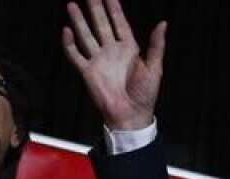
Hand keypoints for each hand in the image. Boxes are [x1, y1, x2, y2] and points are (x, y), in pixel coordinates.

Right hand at [62, 0, 165, 130]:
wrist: (131, 116)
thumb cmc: (145, 95)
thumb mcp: (155, 68)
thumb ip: (156, 45)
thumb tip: (163, 23)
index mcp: (129, 48)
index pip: (119, 22)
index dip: (114, 8)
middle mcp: (112, 51)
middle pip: (100, 24)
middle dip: (95, 8)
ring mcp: (99, 60)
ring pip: (86, 35)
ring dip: (79, 21)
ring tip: (72, 5)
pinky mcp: (88, 72)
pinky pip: (76, 55)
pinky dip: (70, 44)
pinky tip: (66, 31)